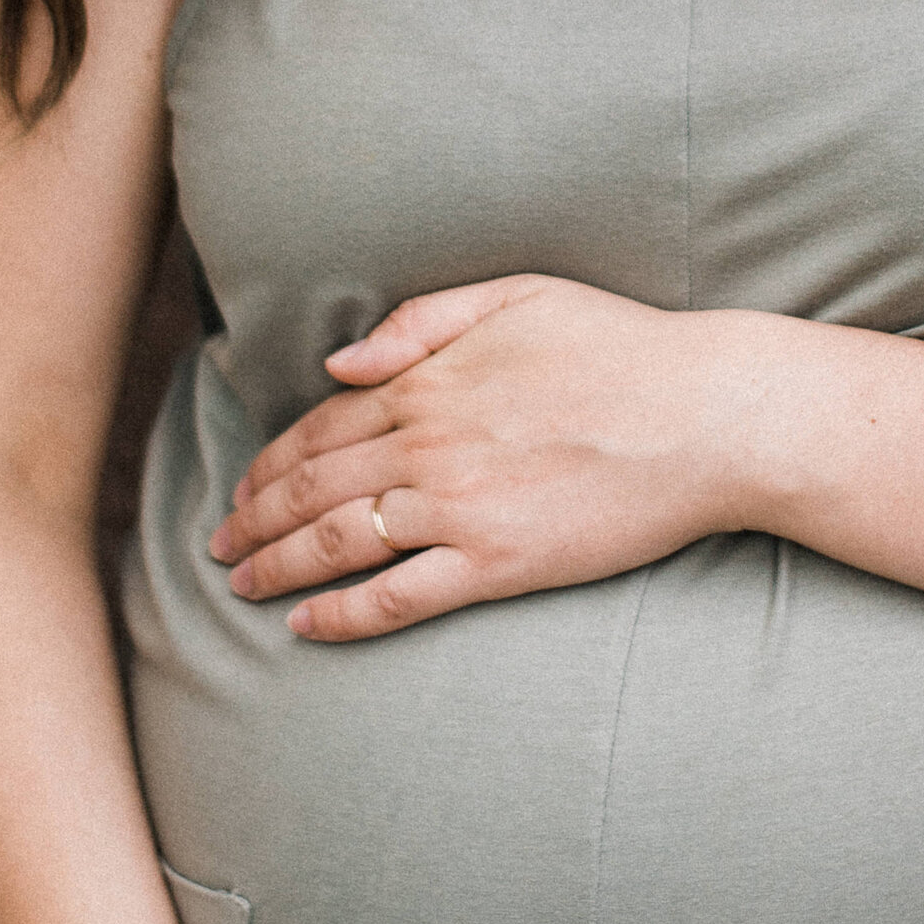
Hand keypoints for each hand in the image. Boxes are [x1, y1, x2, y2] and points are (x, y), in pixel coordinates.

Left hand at [213, 277, 778, 641]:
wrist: (704, 415)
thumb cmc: (620, 347)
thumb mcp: (517, 295)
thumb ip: (420, 322)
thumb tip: (336, 361)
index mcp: (429, 381)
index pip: (320, 428)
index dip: (269, 463)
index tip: (242, 488)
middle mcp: (428, 445)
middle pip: (312, 489)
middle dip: (253, 519)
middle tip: (218, 545)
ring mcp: (458, 509)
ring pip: (337, 544)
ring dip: (276, 568)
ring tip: (241, 586)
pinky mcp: (496, 564)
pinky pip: (397, 599)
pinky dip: (342, 616)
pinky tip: (308, 627)